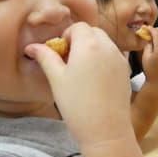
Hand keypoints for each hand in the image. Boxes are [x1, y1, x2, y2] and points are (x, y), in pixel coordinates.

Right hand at [25, 22, 132, 145]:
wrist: (106, 130)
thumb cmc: (77, 104)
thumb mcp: (56, 79)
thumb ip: (45, 58)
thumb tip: (31, 47)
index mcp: (89, 45)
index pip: (78, 27)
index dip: (67, 35)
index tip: (61, 52)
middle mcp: (108, 47)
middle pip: (93, 32)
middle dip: (81, 39)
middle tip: (70, 60)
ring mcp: (120, 59)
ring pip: (105, 42)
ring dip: (93, 48)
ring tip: (82, 70)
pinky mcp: (126, 71)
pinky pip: (114, 55)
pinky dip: (104, 58)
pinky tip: (96, 79)